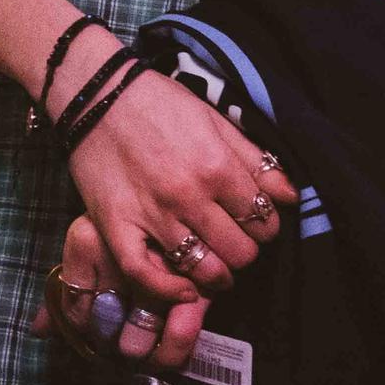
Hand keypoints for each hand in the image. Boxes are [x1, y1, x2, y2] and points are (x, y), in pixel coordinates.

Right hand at [44, 38, 292, 373]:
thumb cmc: (158, 103)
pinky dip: (168, 290)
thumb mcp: (215, 120)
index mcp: (217, 166)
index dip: (266, 224)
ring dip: (218, 273)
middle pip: (241, 251)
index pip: (264, 219)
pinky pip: (145, 273)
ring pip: (203, 269)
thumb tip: (290, 197)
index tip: (255, 221)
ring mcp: (151, 214)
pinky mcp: (116, 225)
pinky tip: (185, 290)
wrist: (94, 93)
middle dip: (245, 249)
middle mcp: (188, 195)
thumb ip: (255, 160)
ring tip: (216, 265)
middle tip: (235, 240)